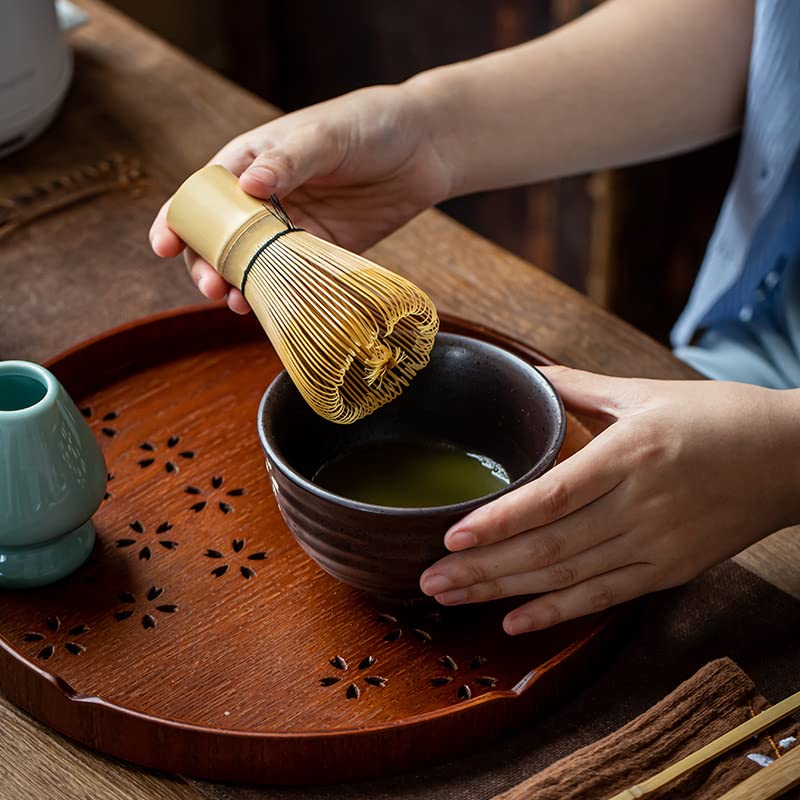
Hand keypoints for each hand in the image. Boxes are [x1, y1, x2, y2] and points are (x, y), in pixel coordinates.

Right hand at [149, 82, 452, 312]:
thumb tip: (248, 185)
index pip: (205, 193)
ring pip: (253, 263)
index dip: (180, 218)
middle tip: (210, 286)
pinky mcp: (322, 250)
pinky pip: (292, 276)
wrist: (426, 148)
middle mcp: (267, 198)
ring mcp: (293, 227)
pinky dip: (277, 292)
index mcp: (254, 161)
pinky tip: (267, 307)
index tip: (165, 244)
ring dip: (238, 284)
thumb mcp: (327, 135)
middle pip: (222, 237)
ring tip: (233, 303)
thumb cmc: (370, 125)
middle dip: (208, 263)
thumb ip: (290, 160)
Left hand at [420, 367, 799, 633]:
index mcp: (632, 453)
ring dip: (505, 592)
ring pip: (568, 577)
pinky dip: (557, 613)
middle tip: (428, 579)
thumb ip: (581, 387)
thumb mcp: (647, 392)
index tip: (451, 536)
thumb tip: (532, 373)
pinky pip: (605, 598)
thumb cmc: (719, 417)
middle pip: (549, 546)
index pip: (552, 496)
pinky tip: (514, 622)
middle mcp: (641, 505)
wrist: (795, 457)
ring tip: (451, 598)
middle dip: (482, 568)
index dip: (500, 520)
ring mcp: (657, 544)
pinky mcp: (671, 571)